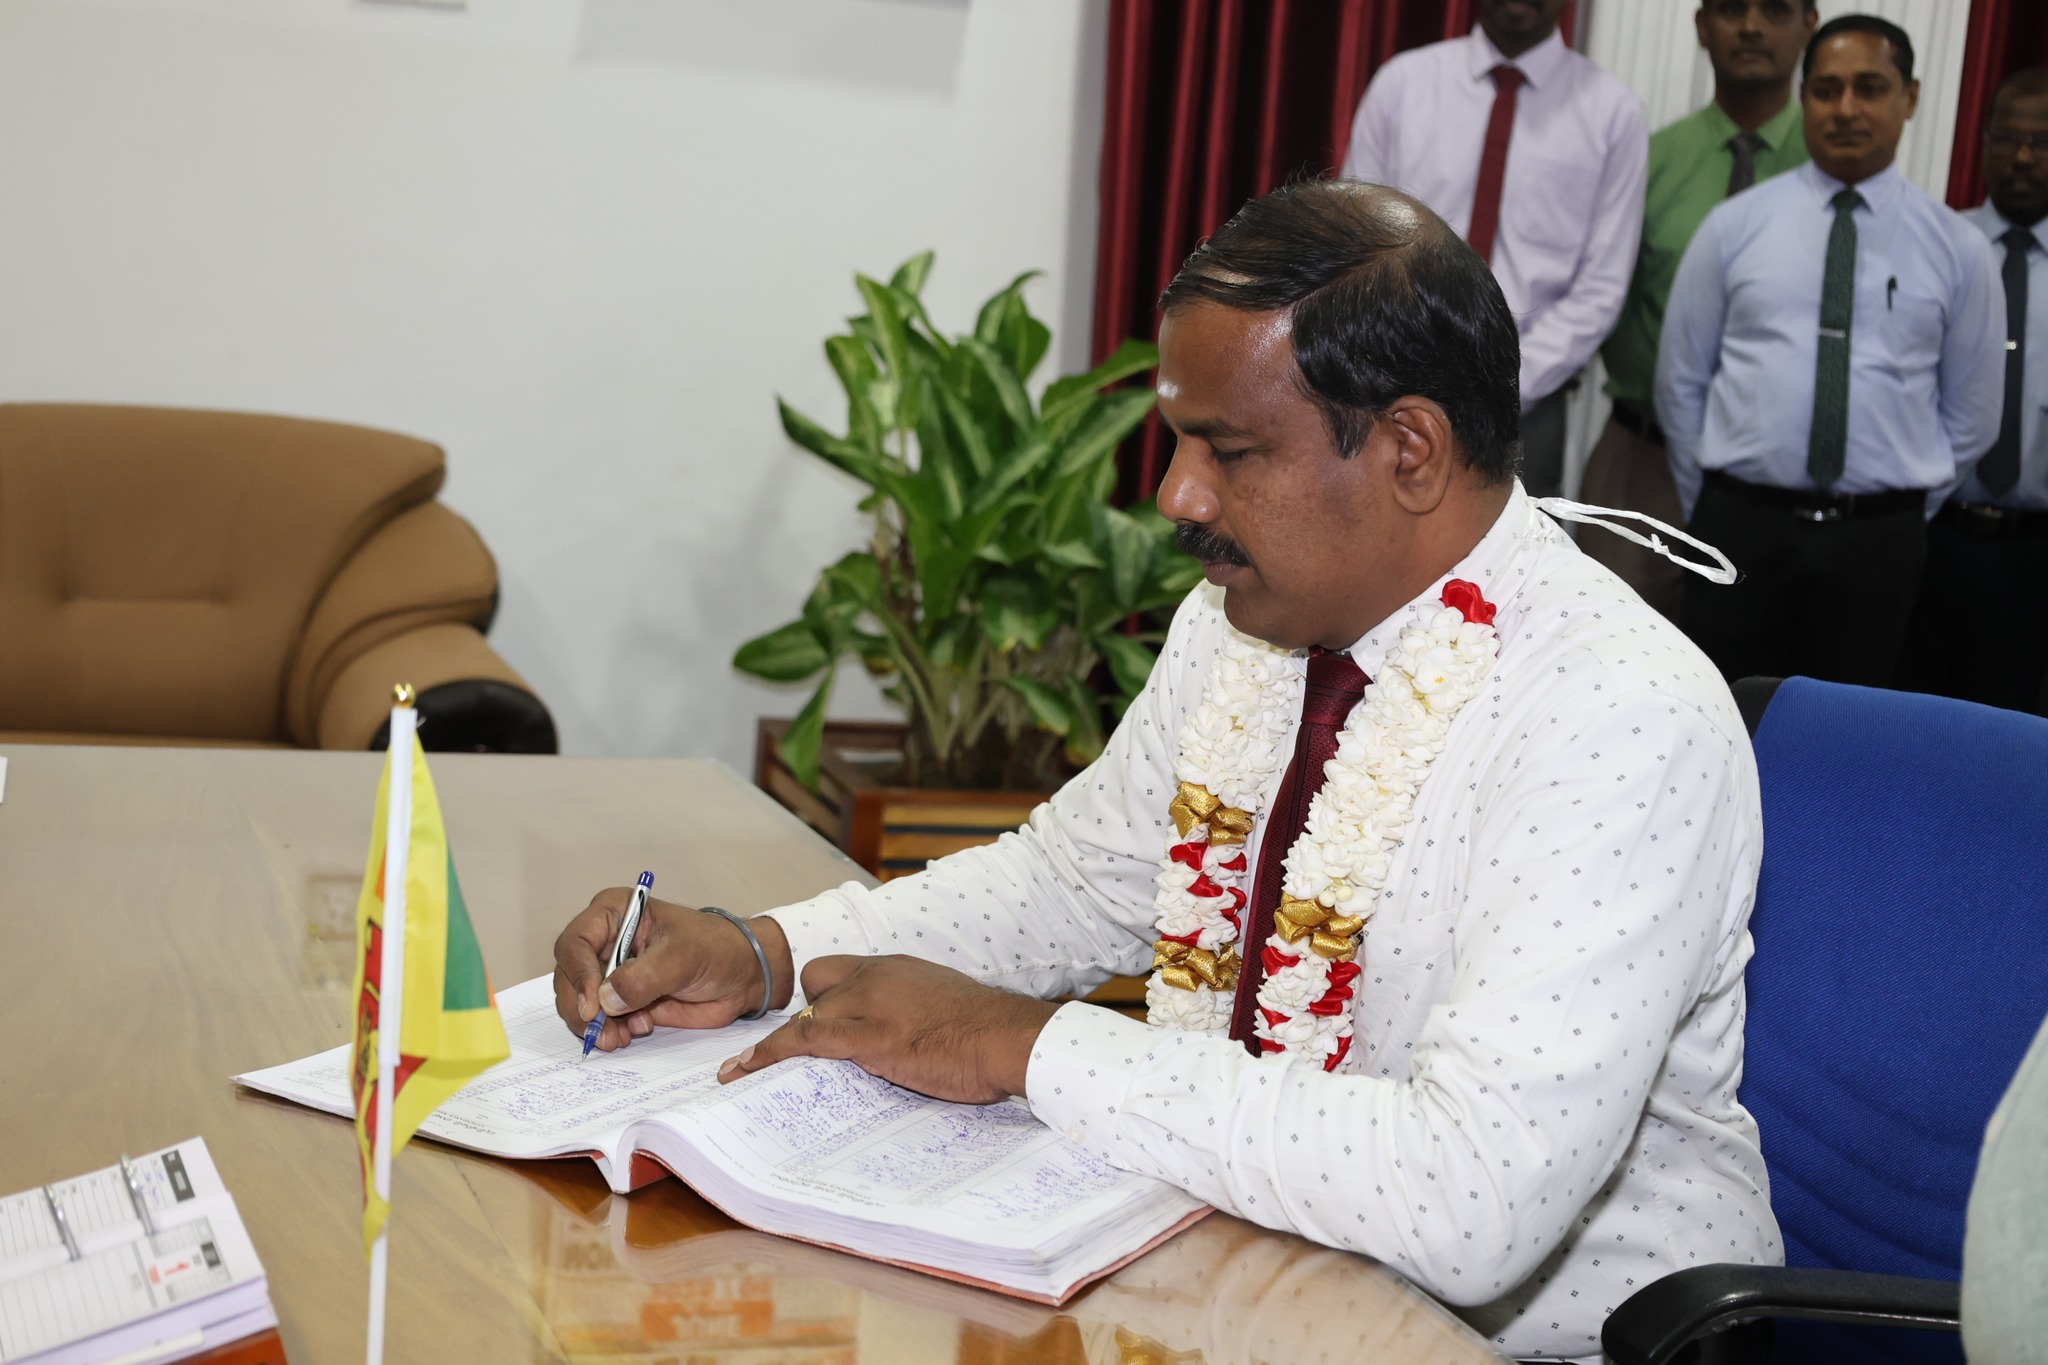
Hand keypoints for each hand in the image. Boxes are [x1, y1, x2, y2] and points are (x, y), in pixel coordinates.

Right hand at [552, 888, 793, 1051]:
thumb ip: (643, 978)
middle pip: (568, 977)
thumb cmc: (717, 948)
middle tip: (601, 1033)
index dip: (577, 975)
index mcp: (614, 913)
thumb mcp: (682, 957)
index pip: (575, 943)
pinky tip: (636, 1031)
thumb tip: (605, 1000)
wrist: (742, 975)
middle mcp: (604, 941)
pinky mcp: (621, 999)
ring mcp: (610, 972)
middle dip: (581, 1009)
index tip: (592, 1006)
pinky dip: (610, 1031)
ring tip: (621, 1038)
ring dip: (595, 1025)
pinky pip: (600, 1020)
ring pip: (580, 1003)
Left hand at [715, 955, 1061, 1103]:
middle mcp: (877, 975)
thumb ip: (917, 1018)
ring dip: (778, 1044)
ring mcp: (868, 1003)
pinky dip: (768, 1055)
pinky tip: (743, 1073)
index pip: (839, 971)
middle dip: (806, 1017)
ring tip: (742, 1072)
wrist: (1009, 1038)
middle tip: (808, 1056)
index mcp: (898, 968)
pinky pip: (803, 1039)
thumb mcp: (947, 1013)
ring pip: (804, 1014)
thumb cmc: (989, 1035)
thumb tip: (907, 1046)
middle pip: (816, 983)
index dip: (824, 999)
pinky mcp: (866, 1035)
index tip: (812, 1024)